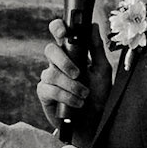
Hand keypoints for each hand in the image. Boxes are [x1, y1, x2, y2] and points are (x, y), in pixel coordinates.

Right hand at [37, 20, 112, 142]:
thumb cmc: (98, 95)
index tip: (64, 33)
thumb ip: (96, 48)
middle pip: (50, 50)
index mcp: (71, 53)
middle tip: (78, 73)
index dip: (57, 28)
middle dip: (64, 61)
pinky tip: (76, 103)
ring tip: (84, 95)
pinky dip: (65, 96)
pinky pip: (49, 89)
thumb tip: (93, 26)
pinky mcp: (44, 93)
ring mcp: (49, 78)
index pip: (59, 33)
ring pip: (51, 72)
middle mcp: (57, 63)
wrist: (94, 121)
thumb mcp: (102, 70)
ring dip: (71, 86)